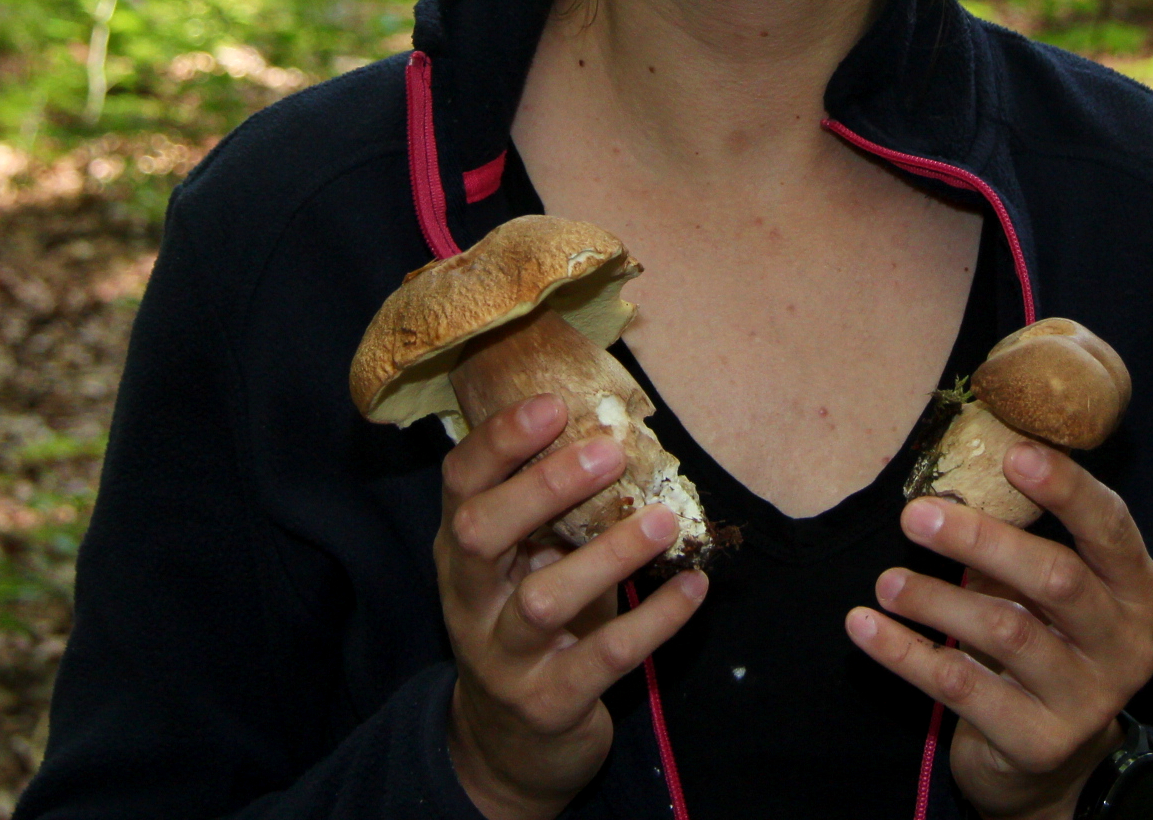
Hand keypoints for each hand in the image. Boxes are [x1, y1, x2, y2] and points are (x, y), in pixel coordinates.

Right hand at [436, 393, 709, 819]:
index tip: (553, 404)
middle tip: (609, 453)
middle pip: (481, 533)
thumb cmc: (529, 630)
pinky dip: (655, 619)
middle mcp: (469, 601)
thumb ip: (551, 514)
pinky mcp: (547, 704)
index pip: (459, 484)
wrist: (509, 749)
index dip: (499, 441)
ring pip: (544, 600)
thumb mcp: (525, 567)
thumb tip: (618, 436)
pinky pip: (605, 656)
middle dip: (543, 487)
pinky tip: (693, 586)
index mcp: (460, 553)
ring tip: (664, 520)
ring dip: (610, 555)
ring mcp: (502, 657)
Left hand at [845, 442, 1152, 819]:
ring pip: (1006, 632)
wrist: (1047, 756)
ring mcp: (1089, 701)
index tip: (1013, 454)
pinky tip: (867, 627)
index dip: (1067, 488)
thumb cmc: (1044, 640)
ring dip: (935, 599)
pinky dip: (907, 652)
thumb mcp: (1048, 590)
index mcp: (1140, 593)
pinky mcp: (1040, 743)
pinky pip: (962, 687)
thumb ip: (1024, 539)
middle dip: (982, 540)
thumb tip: (951, 481)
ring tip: (887, 582)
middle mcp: (1127, 647)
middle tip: (916, 516)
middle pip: (1057, 579)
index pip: (1111, 528)